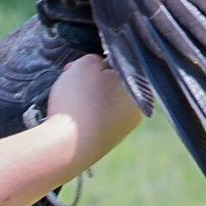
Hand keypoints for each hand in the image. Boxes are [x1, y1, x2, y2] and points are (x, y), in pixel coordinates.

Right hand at [46, 53, 142, 167]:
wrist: (67, 146)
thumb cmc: (79, 101)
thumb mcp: (85, 65)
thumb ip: (95, 59)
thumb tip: (99, 67)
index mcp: (138, 88)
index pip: (116, 64)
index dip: (94, 62)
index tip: (77, 67)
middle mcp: (136, 110)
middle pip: (109, 84)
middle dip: (89, 80)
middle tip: (69, 80)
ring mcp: (123, 129)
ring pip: (101, 102)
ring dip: (85, 98)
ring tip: (67, 101)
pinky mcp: (107, 142)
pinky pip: (95, 120)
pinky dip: (83, 116)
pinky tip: (70, 119)